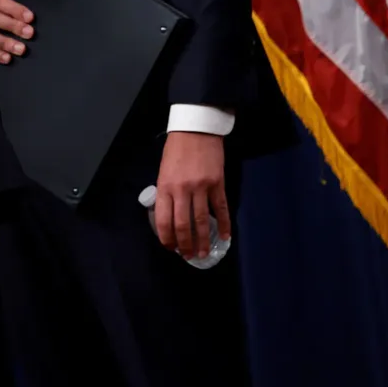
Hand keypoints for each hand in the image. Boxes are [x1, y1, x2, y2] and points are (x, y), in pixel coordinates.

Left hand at [154, 131, 229, 259]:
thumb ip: (166, 192)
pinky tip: (225, 237)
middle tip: (187, 256)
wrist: (196, 130)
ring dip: (202, 240)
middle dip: (184, 244)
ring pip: (201, 221)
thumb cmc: (176, 150)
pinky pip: (220, 209)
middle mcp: (181, 189)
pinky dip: (223, 225)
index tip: (170, 248)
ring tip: (203, 253)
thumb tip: (169, 214)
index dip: (166, 237)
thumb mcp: (163, 170)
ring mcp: (201, 187)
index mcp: (165, 186)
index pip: (163, 220)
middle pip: (182, 224)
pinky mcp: (217, 184)